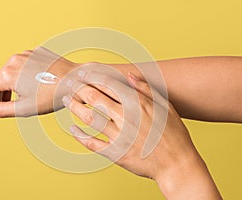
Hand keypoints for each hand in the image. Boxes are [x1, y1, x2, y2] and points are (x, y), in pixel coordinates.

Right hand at [0, 47, 76, 116]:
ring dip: (10, 85)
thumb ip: (2, 109)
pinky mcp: (37, 52)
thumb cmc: (53, 96)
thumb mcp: (25, 108)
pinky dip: (22, 75)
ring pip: (11, 71)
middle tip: (1, 109)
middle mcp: (14, 59)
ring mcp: (26, 53)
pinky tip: (32, 85)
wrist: (76, 81)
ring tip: (16, 99)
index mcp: (8, 74)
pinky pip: (24, 65)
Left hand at [62, 71, 221, 198]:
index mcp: (138, 104)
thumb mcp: (166, 106)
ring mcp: (119, 136)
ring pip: (90, 118)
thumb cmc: (174, 134)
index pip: (108, 84)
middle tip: (69, 83)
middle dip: (79, 88)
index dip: (92, 77)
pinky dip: (80, 136)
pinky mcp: (115, 153)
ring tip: (66, 100)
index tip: (82, 73)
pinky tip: (72, 130)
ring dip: (75, 107)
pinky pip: (92, 143)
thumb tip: (129, 75)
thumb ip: (146, 90)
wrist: (177, 164)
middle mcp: (126, 117)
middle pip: (95, 98)